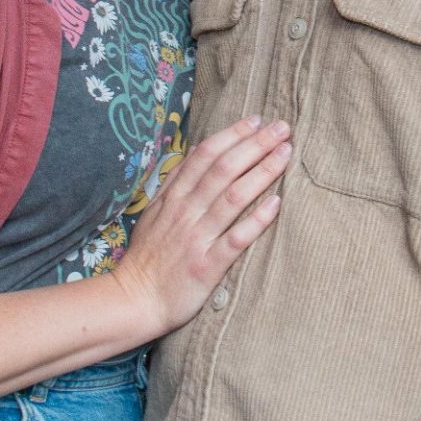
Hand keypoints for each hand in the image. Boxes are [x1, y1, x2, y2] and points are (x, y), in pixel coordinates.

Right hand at [110, 115, 289, 338]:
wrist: (134, 300)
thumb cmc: (149, 257)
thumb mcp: (154, 213)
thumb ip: (177, 184)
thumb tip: (200, 154)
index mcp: (173, 197)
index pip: (205, 155)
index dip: (232, 134)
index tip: (256, 119)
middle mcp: (185, 212)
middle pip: (224, 169)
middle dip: (255, 144)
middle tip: (282, 128)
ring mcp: (196, 238)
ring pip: (233, 197)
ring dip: (262, 172)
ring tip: (285, 154)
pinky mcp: (206, 265)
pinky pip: (235, 239)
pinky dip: (256, 220)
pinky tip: (276, 204)